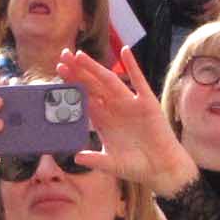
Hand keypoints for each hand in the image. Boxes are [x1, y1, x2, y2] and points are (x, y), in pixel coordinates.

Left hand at [62, 49, 195, 195]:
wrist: (162, 169)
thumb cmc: (136, 167)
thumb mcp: (112, 164)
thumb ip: (95, 159)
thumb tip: (75, 156)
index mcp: (103, 121)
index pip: (84, 99)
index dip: (72, 86)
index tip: (58, 74)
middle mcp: (114, 109)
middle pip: (92, 86)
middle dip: (78, 72)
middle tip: (63, 56)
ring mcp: (130, 104)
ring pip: (109, 81)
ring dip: (95, 68)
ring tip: (80, 55)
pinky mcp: (147, 102)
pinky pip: (139, 81)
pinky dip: (132, 66)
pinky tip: (125, 50)